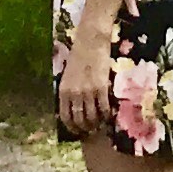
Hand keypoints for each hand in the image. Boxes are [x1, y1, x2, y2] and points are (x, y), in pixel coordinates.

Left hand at [59, 16, 113, 135]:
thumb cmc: (79, 55)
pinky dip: (106, 115)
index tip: (78, 131)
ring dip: (96, 124)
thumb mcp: (68, 75)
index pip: (65, 117)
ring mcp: (88, 91)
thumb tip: (74, 108)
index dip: (72, 127)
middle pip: (79, 120)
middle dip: (85, 128)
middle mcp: (74, 93)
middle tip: (91, 130)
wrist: (90, 40)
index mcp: (64, 90)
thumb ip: (69, 91)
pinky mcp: (101, 87)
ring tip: (100, 124)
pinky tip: (108, 115)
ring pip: (92, 117)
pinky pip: (104, 108)